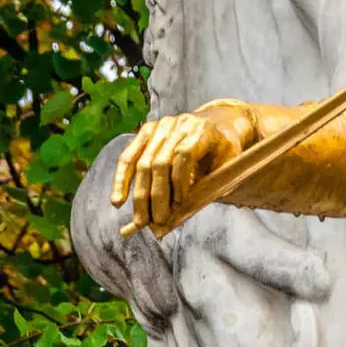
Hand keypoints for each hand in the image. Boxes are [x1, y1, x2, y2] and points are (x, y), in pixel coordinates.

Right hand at [111, 105, 254, 236]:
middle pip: (160, 161)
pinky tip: (118, 200)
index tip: (179, 203)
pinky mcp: (146, 131)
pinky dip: (121, 180)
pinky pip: (128, 157)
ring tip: (139, 220)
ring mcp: (160, 126)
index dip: (180, 180)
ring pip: (142, 163)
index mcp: (202, 131)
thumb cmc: (223, 152)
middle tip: (156, 222)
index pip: (184, 154)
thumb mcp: (227, 166)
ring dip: (139, 195)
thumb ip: (211, 185)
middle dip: (156, 195)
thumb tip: (183, 215)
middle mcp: (179, 124)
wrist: (218, 125)